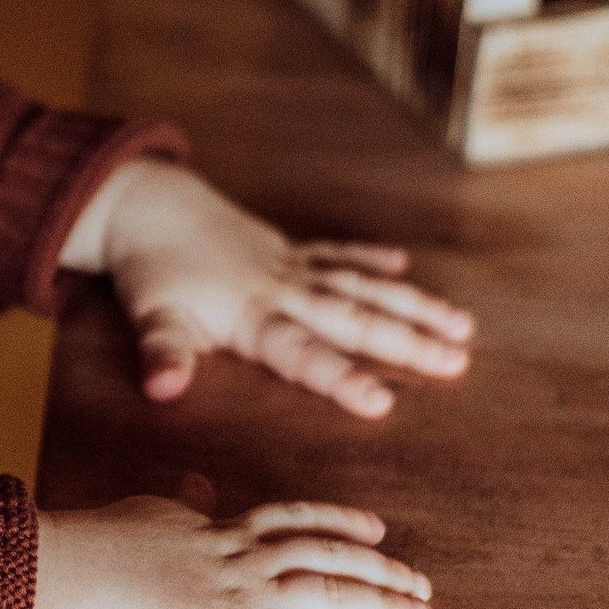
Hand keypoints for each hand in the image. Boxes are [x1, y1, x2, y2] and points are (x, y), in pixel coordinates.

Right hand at [18, 495, 432, 608]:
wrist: (66, 576)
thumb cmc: (87, 550)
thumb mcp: (141, 514)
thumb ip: (177, 505)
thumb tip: (194, 492)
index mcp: (212, 529)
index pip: (289, 522)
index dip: (337, 523)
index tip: (374, 526)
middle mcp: (237, 558)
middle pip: (325, 556)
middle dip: (378, 568)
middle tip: (419, 581)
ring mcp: (241, 598)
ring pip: (330, 594)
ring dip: (383, 605)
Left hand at [60, 158, 472, 417]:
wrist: (148, 207)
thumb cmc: (152, 272)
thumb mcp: (151, 317)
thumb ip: (163, 354)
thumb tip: (162, 389)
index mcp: (251, 315)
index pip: (302, 353)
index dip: (340, 377)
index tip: (382, 402)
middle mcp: (282, 289)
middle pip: (352, 319)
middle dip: (406, 342)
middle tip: (458, 363)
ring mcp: (290, 266)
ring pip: (359, 286)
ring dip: (410, 304)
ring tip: (461, 326)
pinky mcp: (288, 250)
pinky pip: (337, 254)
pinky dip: (369, 259)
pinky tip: (404, 268)